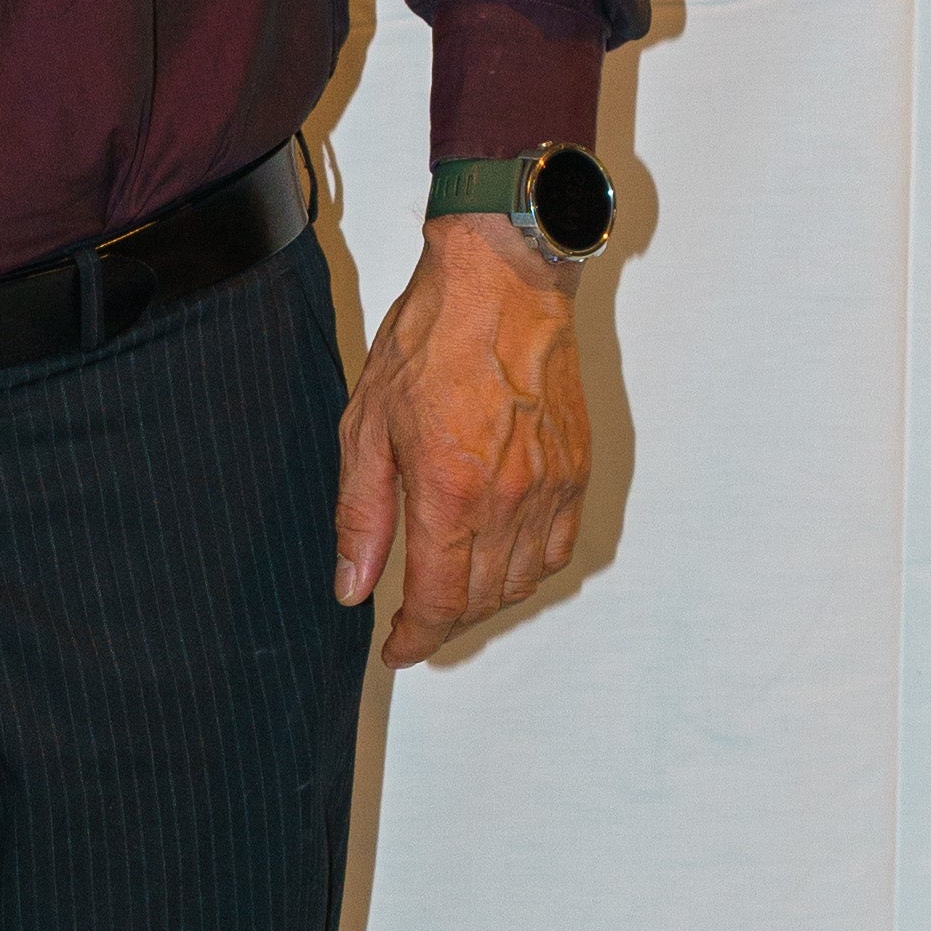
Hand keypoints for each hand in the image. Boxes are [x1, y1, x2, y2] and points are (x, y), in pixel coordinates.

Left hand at [333, 216, 591, 666]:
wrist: (501, 281)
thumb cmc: (428, 340)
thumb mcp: (365, 427)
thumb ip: (361, 517)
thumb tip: (353, 588)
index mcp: (451, 492)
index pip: (440, 602)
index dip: (415, 639)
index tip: (396, 649)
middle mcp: (510, 499)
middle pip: (482, 601)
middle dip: (445, 624)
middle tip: (413, 620)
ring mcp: (551, 486)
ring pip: (524, 581)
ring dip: (485, 602)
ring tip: (451, 592)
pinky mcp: (577, 469)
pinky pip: (559, 547)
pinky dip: (529, 570)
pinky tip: (500, 558)